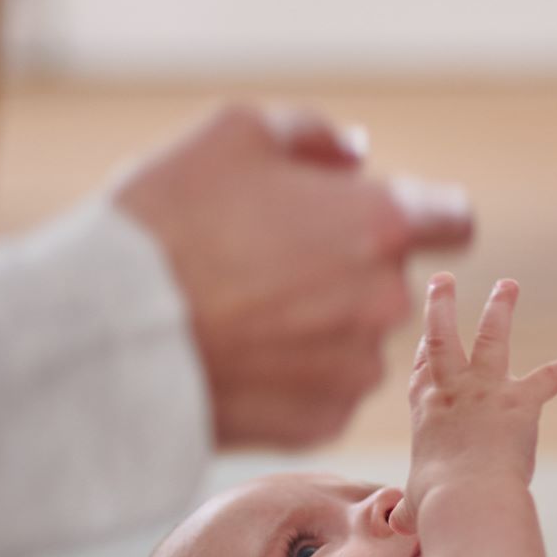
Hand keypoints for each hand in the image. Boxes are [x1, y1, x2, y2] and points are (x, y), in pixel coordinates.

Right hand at [115, 105, 473, 449]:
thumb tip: (356, 156)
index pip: (452, 220)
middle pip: (389, 278)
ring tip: (243, 315)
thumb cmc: (168, 220)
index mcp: (380, 223)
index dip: (424, 215)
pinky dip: (294, 377)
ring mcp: (356, 369)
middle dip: (346, 267)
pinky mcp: (322, 423)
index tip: (391, 219)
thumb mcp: (235, 133)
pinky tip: (238, 359)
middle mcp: (385, 301)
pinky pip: (324, 391)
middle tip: (269, 263)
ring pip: (356, 338)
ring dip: (322, 325)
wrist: (104, 331)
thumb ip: (314, 137)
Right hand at [398, 275, 556, 524]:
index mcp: (424, 410)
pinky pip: (551, 378)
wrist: (464, 500)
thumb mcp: (417, 503)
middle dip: (441, 304)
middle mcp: (449, 390)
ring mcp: (484, 390)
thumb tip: (396, 527)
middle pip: (441, 336)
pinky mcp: (520, 401)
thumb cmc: (439, 505)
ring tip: (507, 285)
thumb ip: (409, 509)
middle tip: (443, 279)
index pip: (422, 369)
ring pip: (490, 336)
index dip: (423, 348)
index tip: (425, 330)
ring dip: (499, 308)